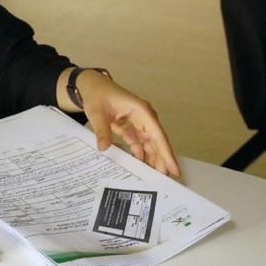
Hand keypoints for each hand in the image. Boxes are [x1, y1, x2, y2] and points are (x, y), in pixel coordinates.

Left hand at [59, 69, 180, 176]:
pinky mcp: (131, 128)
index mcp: (141, 111)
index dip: (166, 153)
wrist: (91, 86)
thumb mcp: (97, 112)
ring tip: (154, 177)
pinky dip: (140, 155)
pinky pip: (139, 144)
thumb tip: (104, 148)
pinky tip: (141, 167)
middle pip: (156, 142)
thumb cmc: (97, 94)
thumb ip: (102, 130)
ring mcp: (139, 123)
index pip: (158, 135)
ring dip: (152, 159)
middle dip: (162, 160)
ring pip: (149, 145)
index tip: (174, 169)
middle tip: (164, 180)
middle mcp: (144, 118)